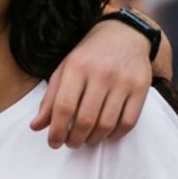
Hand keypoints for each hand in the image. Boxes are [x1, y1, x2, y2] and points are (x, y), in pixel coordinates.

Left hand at [34, 16, 149, 147]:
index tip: (53, 143)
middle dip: (74, 139)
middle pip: (85, 119)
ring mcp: (123, 81)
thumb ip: (50, 99)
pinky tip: (106, 134)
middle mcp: (100, 73)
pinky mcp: (141, 88)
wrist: (125, 34)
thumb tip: (36, 127)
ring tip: (86, 140)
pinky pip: (128, 122)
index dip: (56, 130)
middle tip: (70, 143)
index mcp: (76, 67)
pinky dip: (114, 135)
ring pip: (106, 124)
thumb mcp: (64, 70)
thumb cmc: (89, 56)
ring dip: (93, 139)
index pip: (63, 106)